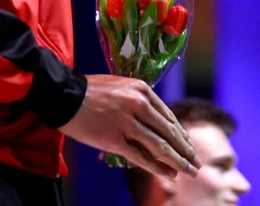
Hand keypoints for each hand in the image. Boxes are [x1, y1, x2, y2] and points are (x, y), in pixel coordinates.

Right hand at [59, 74, 201, 180]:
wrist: (63, 95)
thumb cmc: (90, 90)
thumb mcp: (121, 86)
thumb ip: (139, 100)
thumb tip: (156, 120)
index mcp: (142, 90)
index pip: (169, 116)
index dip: (181, 134)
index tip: (188, 146)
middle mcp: (139, 104)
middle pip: (169, 132)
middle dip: (185, 150)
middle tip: (197, 163)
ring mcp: (127, 122)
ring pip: (160, 146)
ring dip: (177, 161)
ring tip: (189, 172)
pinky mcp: (114, 139)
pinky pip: (141, 156)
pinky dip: (157, 167)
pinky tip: (168, 174)